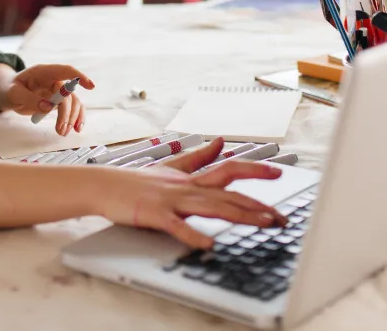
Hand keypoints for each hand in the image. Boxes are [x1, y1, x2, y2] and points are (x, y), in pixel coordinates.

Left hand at [6, 64, 94, 135]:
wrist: (7, 93)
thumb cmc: (9, 89)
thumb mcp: (13, 93)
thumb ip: (29, 98)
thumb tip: (48, 107)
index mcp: (43, 72)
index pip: (66, 70)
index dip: (79, 77)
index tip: (90, 86)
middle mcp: (54, 80)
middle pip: (68, 94)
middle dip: (67, 113)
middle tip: (60, 130)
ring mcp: (57, 90)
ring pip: (73, 102)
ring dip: (71, 118)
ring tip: (63, 132)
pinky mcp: (58, 101)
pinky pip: (72, 108)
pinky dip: (76, 118)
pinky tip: (76, 129)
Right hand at [97, 138, 286, 248]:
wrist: (104, 185)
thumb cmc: (137, 181)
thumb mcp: (172, 168)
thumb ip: (199, 157)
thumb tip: (221, 141)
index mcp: (192, 179)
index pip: (229, 170)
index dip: (255, 170)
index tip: (279, 172)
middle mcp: (186, 187)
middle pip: (228, 193)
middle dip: (258, 205)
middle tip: (282, 217)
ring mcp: (171, 200)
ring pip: (211, 207)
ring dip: (240, 216)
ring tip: (263, 224)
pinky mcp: (154, 215)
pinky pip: (177, 226)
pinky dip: (193, 234)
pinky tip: (209, 244)